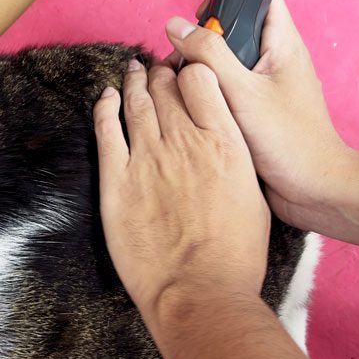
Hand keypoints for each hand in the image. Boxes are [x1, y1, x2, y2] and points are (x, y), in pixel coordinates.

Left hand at [93, 59, 269, 324]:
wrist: (199, 291)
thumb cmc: (234, 254)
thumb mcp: (252, 195)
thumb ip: (236, 158)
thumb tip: (225, 140)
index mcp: (224, 143)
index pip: (201, 80)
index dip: (192, 69)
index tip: (188, 70)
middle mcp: (185, 143)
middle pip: (166, 88)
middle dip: (161, 72)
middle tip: (158, 67)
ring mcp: (147, 159)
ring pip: (136, 103)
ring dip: (134, 82)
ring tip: (133, 70)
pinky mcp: (117, 181)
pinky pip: (106, 130)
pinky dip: (105, 107)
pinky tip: (107, 97)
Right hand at [164, 0, 357, 230]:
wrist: (314, 191)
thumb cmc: (289, 141)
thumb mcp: (242, 92)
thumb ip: (209, 55)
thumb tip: (175, 27)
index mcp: (283, 43)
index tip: (201, 17)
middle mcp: (275, 59)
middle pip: (233, 29)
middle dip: (204, 40)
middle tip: (185, 62)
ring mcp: (265, 85)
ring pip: (225, 61)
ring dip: (201, 71)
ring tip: (184, 89)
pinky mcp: (256, 109)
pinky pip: (226, 89)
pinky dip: (208, 94)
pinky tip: (194, 111)